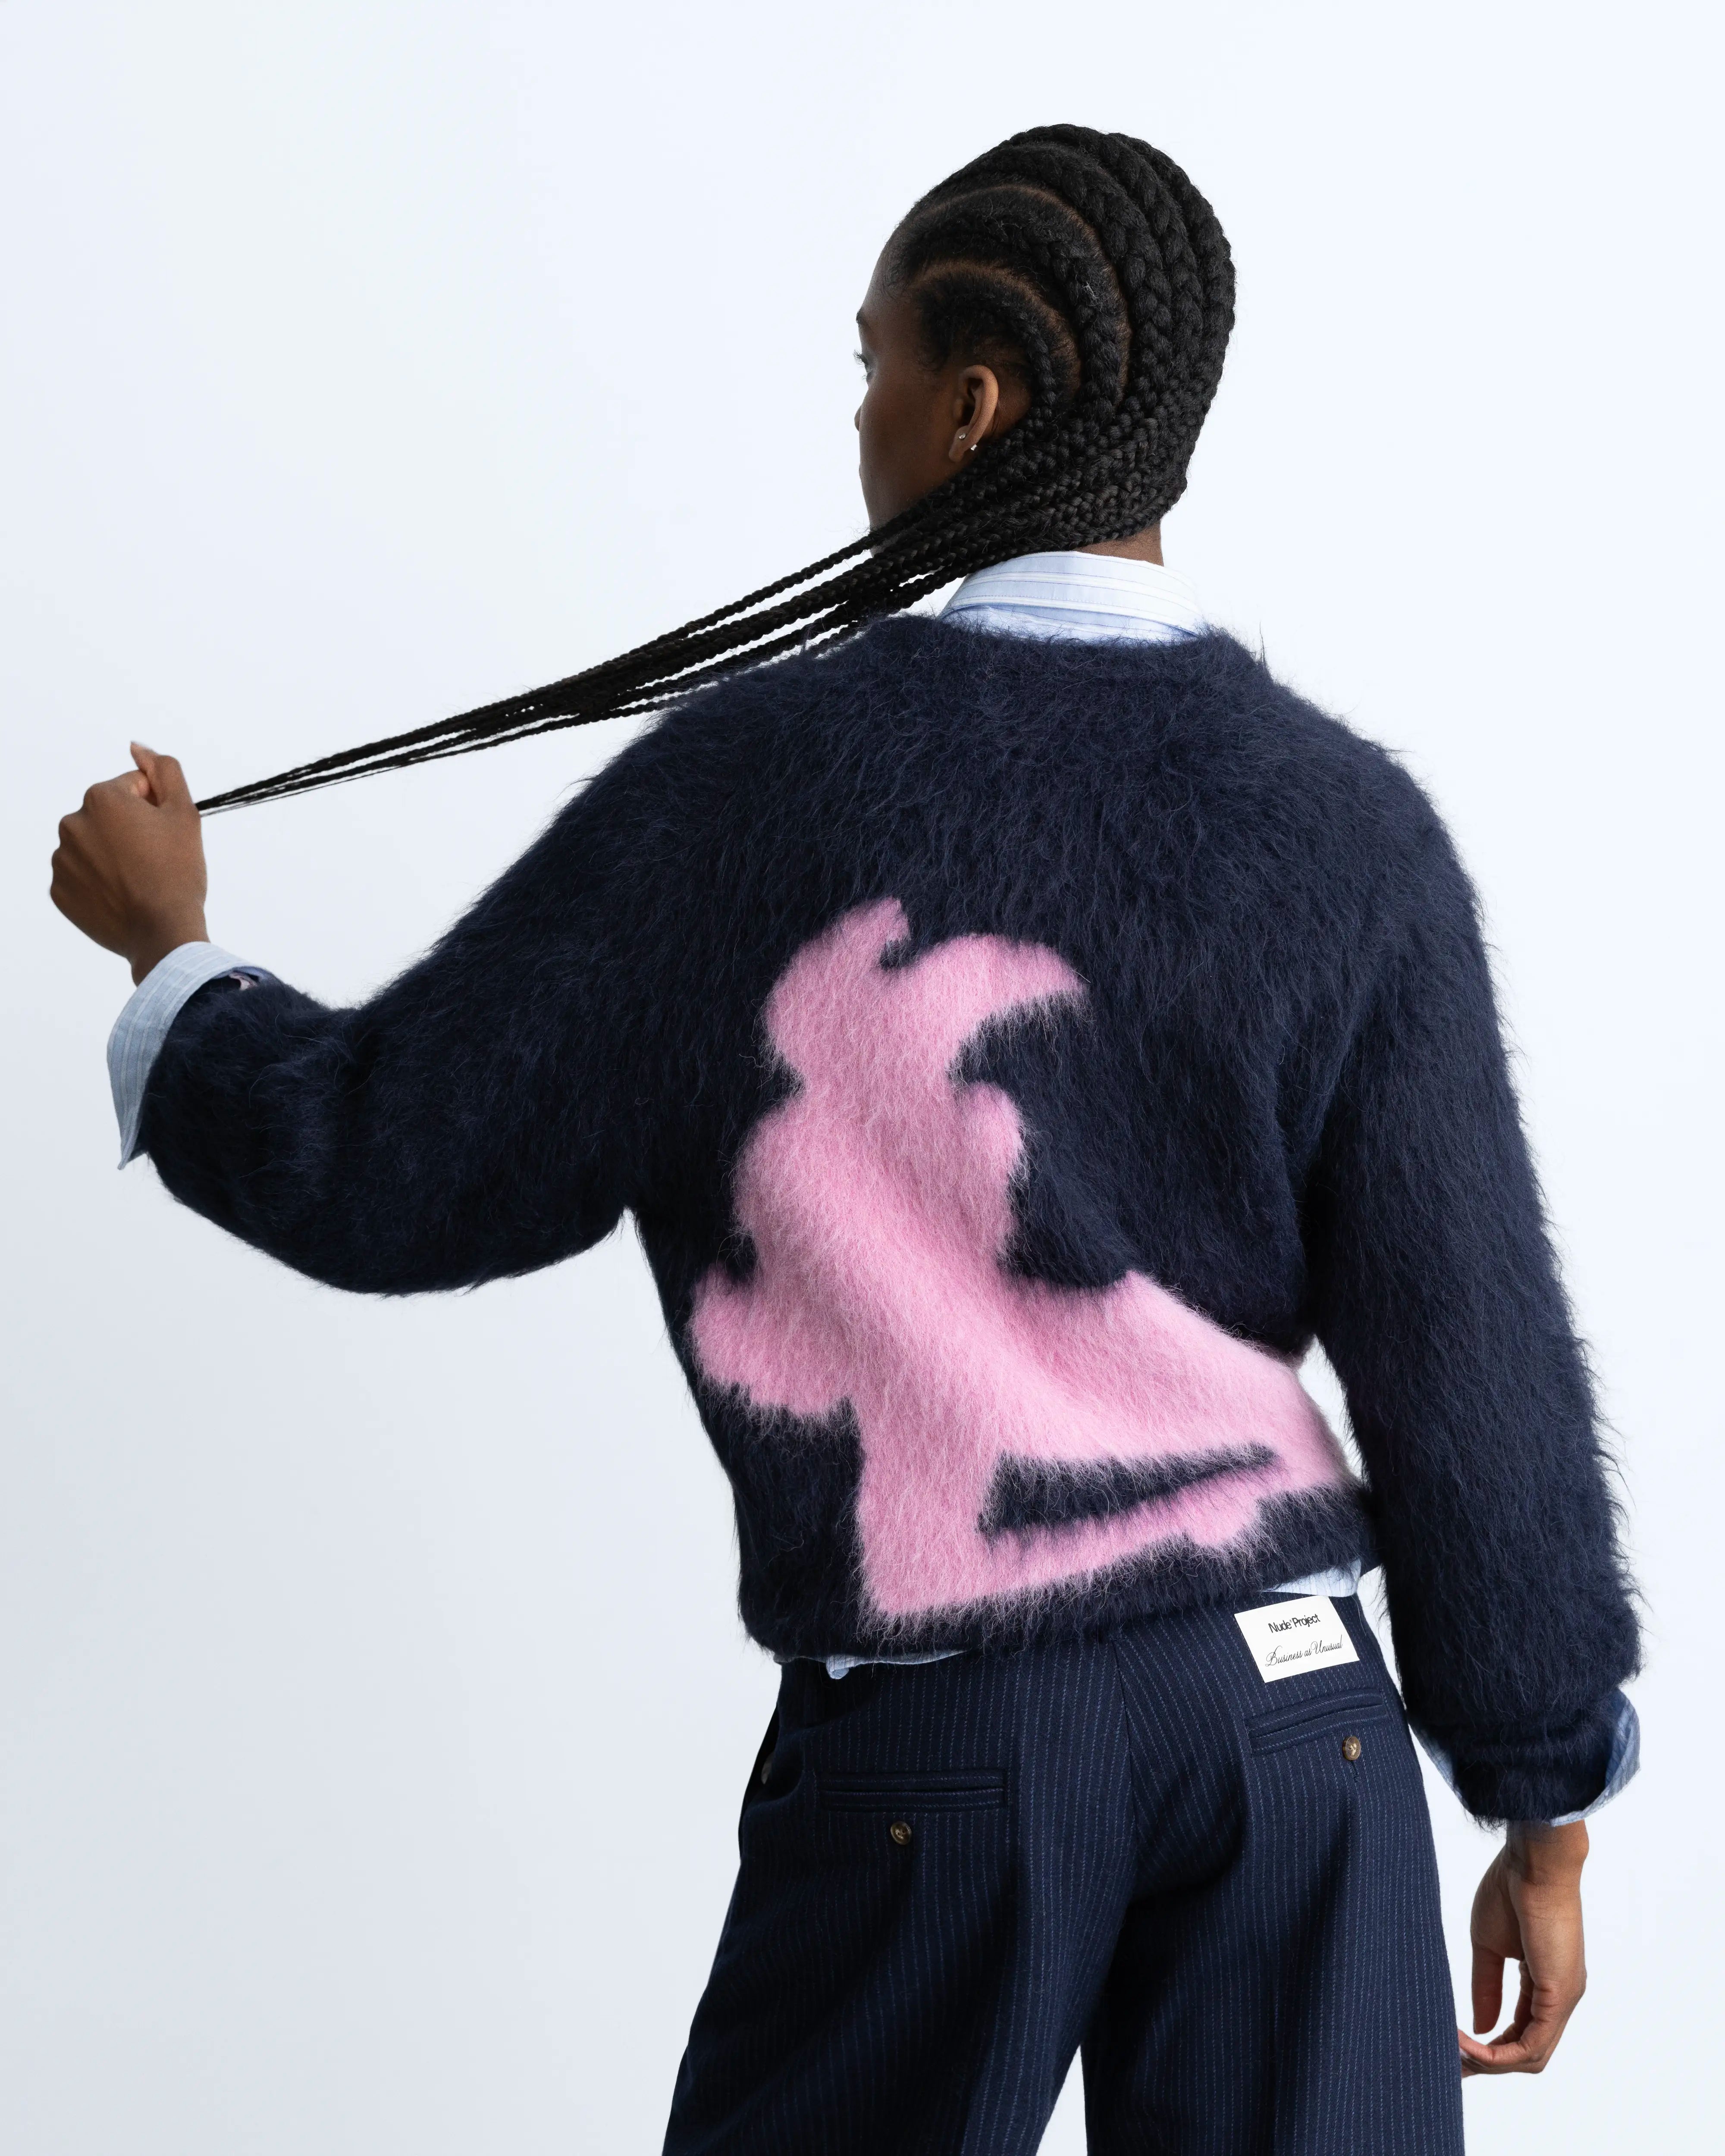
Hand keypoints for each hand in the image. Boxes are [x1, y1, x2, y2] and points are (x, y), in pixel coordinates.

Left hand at [51, 745, 209, 983]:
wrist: (162, 932)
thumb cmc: (178, 872)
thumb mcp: (184, 813)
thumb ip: (164, 771)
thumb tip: (137, 747)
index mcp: (101, 798)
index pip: (134, 789)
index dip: (157, 810)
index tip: (166, 837)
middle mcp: (72, 823)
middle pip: (109, 816)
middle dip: (130, 830)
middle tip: (155, 860)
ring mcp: (62, 859)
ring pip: (93, 846)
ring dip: (113, 855)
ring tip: (138, 880)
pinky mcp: (59, 890)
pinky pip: (81, 877)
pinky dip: (99, 883)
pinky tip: (121, 896)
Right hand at [1459, 1818, 1587, 2075]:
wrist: (1534, 1861)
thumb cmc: (1511, 1889)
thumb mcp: (1489, 1946)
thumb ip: (1487, 1987)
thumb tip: (1481, 2027)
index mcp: (1545, 1984)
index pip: (1520, 2032)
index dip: (1488, 2048)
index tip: (1453, 2048)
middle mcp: (1559, 1997)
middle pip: (1526, 2053)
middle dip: (1487, 2064)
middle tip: (1449, 2064)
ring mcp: (1563, 1999)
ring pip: (1531, 2056)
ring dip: (1489, 2063)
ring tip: (1453, 2052)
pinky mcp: (1559, 1996)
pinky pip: (1532, 2045)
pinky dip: (1498, 2054)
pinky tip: (1467, 2043)